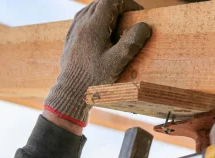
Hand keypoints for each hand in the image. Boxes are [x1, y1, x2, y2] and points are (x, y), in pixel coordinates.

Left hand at [44, 0, 150, 126]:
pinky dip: (94, 20)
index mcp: (94, 26)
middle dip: (117, 7)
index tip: (137, 12)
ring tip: (116, 25)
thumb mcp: (116, 62)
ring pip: (90, 10)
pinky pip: (82, 20)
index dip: (126, 3)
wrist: (71, 91)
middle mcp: (81, 24)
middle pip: (100, 3)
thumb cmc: (94, 78)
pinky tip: (100, 33)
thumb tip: (144, 26)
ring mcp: (73, 31)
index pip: (111, 1)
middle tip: (129, 19)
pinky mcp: (70, 39)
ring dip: (105, 13)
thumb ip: (131, 43)